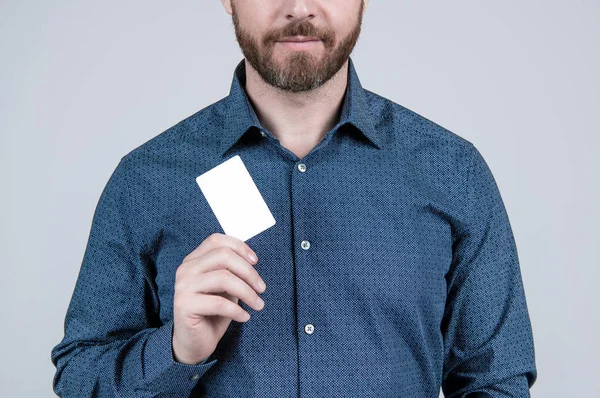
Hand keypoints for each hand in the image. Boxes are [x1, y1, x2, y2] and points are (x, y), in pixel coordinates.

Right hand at [171, 233, 265, 364]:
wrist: (193, 343)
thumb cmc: (212, 313)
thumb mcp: (225, 288)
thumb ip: (231, 271)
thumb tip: (251, 261)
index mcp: (193, 260)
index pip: (216, 240)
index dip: (239, 247)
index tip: (256, 261)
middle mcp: (186, 269)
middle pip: (223, 256)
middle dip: (248, 271)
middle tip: (262, 288)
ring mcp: (183, 286)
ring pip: (224, 278)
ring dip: (247, 292)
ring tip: (257, 304)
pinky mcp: (184, 305)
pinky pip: (219, 303)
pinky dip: (238, 310)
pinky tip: (244, 317)